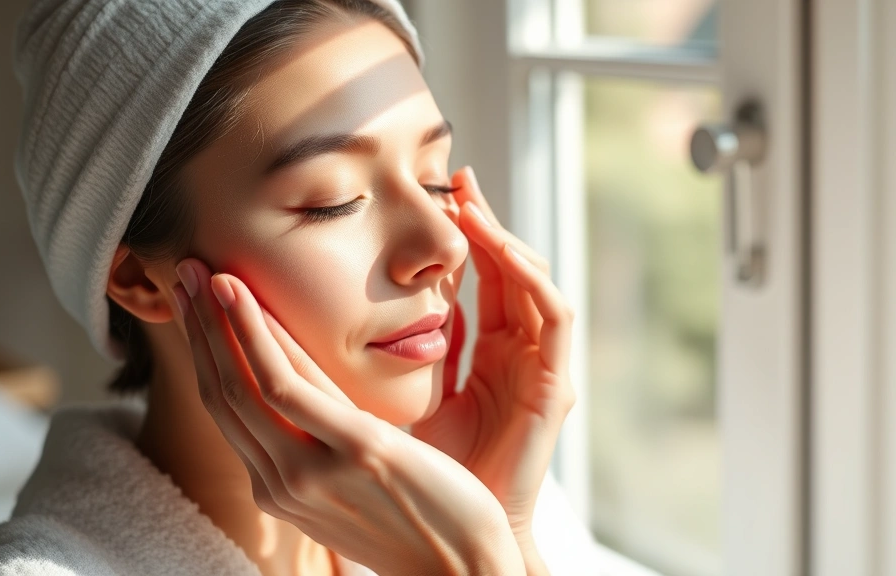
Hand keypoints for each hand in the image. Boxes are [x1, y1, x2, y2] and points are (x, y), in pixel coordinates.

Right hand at [172, 258, 525, 575]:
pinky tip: (240, 294)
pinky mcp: (354, 452)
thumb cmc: (419, 523)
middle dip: (197, 329)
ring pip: (242, 383)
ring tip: (201, 268)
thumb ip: (321, 441)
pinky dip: (255, 333)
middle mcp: (281, 483)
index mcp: (280, 489)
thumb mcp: (353, 480)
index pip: (230, 412)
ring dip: (215, 320)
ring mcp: (312, 471)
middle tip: (181, 271)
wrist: (465, 572)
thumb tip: (305, 394)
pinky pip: (287, 384)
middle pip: (222, 393)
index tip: (196, 306)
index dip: (208, 354)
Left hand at [411, 167, 576, 556]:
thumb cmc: (429, 474)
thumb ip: (387, 356)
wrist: (459, 535)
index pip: (478, 281)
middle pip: (508, 270)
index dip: (461, 237)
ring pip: (535, 282)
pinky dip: (532, 277)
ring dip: (506, 238)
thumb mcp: (400, 400)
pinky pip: (555, 316)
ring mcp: (541, 366)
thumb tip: (340, 318)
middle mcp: (518, 353)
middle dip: (485, 223)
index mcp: (487, 354)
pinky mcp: (554, 384)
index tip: (430, 195)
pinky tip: (502, 248)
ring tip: (472, 199)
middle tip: (456, 179)